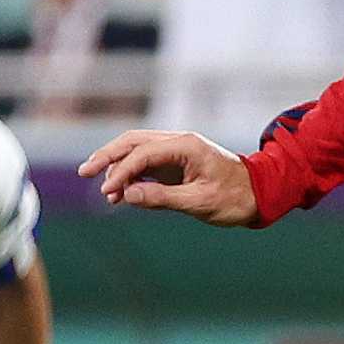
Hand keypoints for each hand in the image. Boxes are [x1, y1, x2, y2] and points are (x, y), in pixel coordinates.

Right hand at [80, 128, 261, 225]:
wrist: (259, 194)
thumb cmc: (235, 197)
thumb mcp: (199, 202)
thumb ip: (162, 198)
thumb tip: (126, 195)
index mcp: (186, 146)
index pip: (143, 152)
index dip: (122, 171)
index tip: (108, 191)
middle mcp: (178, 143)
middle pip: (133, 142)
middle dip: (107, 156)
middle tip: (85, 173)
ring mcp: (175, 152)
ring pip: (136, 151)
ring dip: (117, 168)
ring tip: (106, 195)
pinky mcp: (174, 164)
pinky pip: (145, 165)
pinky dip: (130, 177)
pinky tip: (120, 195)